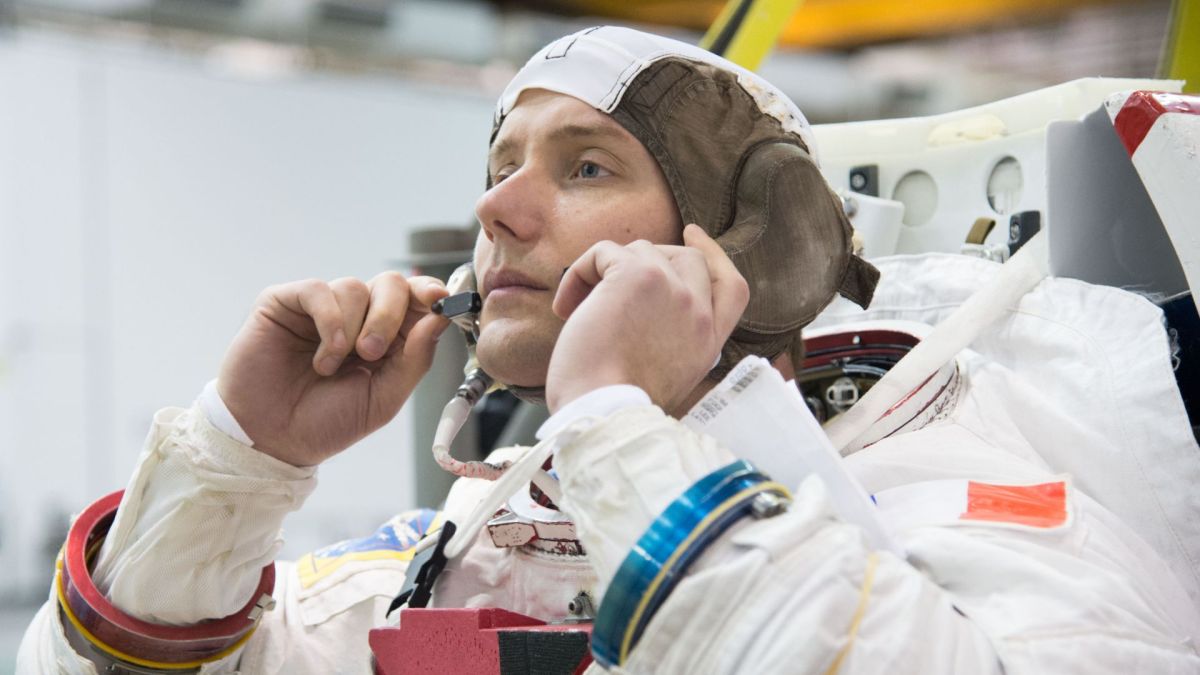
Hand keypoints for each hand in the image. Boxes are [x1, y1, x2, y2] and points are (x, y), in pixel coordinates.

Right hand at [217, 272, 449, 465]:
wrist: (272, 440)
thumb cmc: (326, 422)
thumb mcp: (384, 398)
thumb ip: (415, 359)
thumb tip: (439, 319)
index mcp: (386, 336)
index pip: (415, 299)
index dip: (430, 293)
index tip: (439, 301)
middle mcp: (356, 316)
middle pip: (390, 283)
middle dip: (389, 315)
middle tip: (371, 353)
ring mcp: (320, 308)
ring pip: (354, 286)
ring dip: (350, 329)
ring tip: (330, 368)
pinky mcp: (284, 303)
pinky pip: (318, 289)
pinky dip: (328, 321)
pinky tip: (322, 356)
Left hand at [547, 224, 748, 413]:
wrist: (602, 413)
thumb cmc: (615, 406)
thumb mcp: (664, 376)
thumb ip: (670, 339)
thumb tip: (640, 309)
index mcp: (708, 340)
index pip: (731, 286)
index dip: (714, 254)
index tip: (694, 236)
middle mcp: (698, 313)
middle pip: (688, 257)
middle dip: (651, 257)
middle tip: (612, 268)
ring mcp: (673, 291)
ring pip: (643, 250)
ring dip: (606, 272)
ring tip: (579, 308)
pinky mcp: (638, 277)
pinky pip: (605, 251)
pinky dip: (580, 272)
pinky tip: (566, 306)